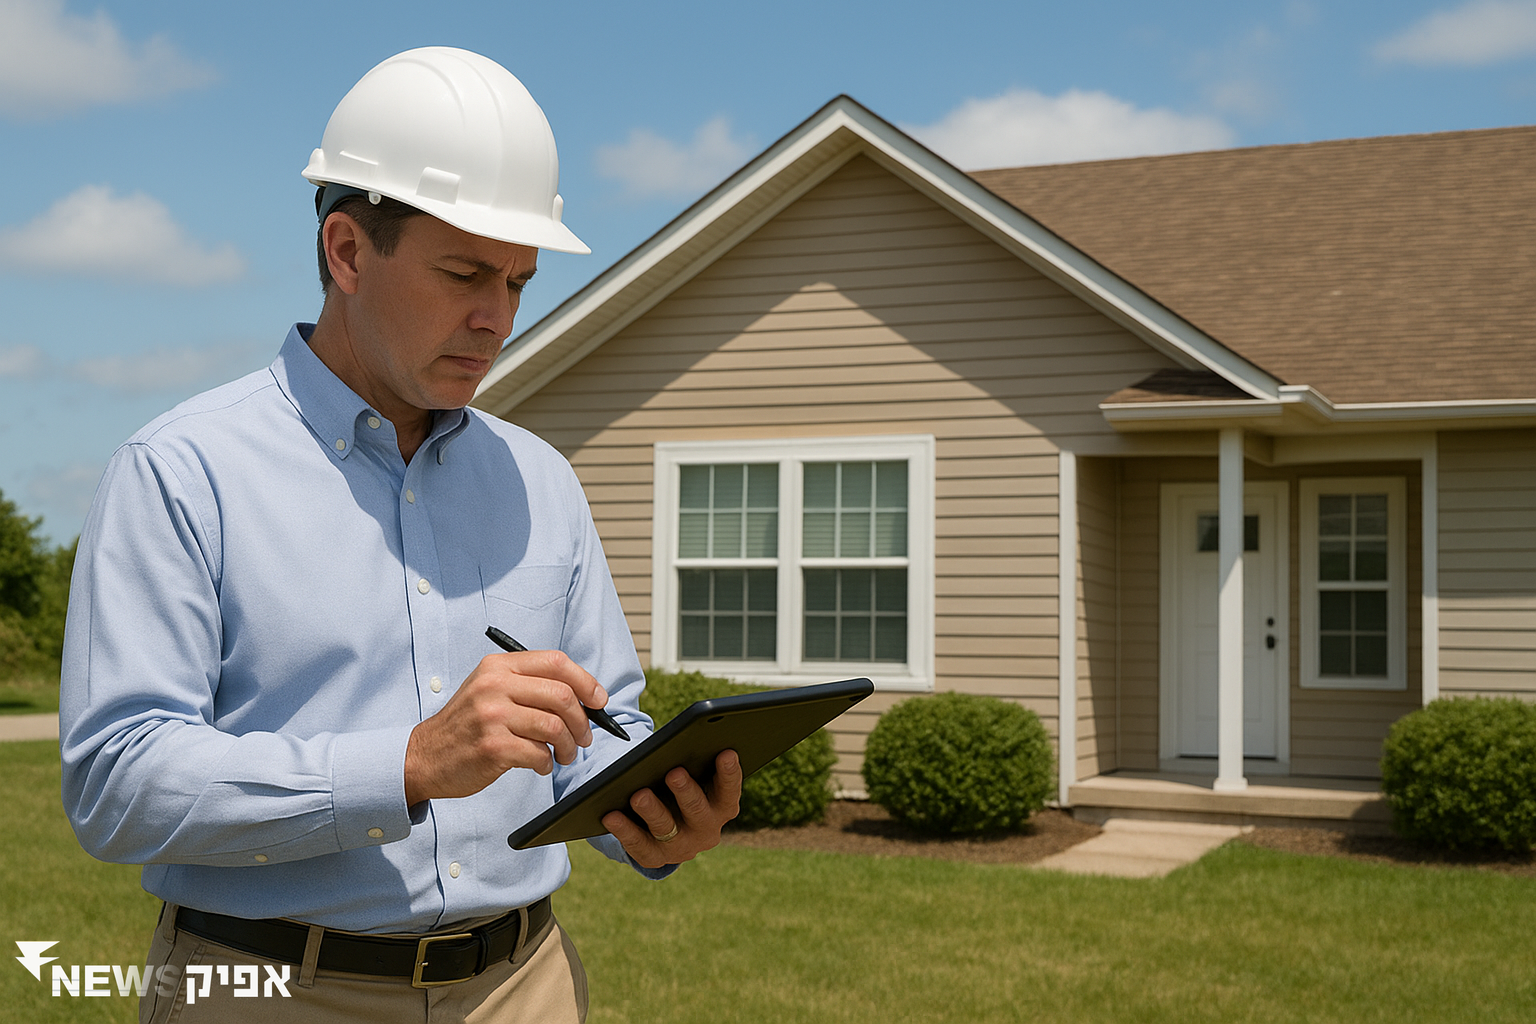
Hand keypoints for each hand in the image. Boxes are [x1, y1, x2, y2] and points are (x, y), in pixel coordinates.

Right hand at [404, 649, 606, 804]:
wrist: (424, 756)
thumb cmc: (467, 725)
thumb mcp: (490, 690)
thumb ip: (530, 686)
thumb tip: (584, 697)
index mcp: (498, 666)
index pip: (556, 662)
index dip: (586, 681)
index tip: (598, 700)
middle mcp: (494, 685)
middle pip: (562, 695)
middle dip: (582, 721)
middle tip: (583, 738)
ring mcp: (492, 716)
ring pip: (554, 726)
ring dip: (568, 746)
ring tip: (564, 755)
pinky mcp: (492, 747)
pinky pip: (539, 753)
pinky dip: (547, 763)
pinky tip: (540, 765)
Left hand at [602, 750, 741, 868]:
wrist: (667, 827)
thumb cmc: (680, 788)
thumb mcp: (693, 778)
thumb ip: (694, 764)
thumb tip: (681, 744)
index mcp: (722, 807)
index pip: (730, 790)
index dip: (729, 773)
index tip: (726, 752)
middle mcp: (706, 831)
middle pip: (698, 811)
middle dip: (686, 792)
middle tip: (674, 773)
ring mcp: (681, 847)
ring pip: (666, 829)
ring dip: (653, 811)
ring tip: (639, 795)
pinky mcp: (655, 858)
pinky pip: (638, 845)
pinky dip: (625, 830)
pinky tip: (611, 815)